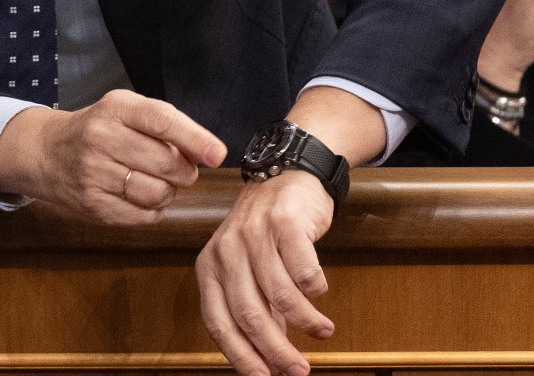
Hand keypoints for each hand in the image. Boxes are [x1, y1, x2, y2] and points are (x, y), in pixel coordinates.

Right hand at [0, 90, 226, 224]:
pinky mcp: (92, 205)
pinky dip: (152, 210)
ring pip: (157, 194)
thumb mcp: (125, 110)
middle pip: (166, 163)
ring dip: (167, 192)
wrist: (45, 152)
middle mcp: (101, 138)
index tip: (217, 154)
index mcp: (115, 109)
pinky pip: (143, 216)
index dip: (194, 138)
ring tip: (154, 181)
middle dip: (184, 171)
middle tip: (178, 168)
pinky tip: (139, 196)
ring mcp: (93, 173)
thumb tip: (206, 153)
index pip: (161, 121)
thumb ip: (165, 125)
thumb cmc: (97, 129)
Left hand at [196, 172, 335, 375]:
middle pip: (249, 313)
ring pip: (280, 293)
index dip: (240, 354)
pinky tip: (321, 293)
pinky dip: (315, 288)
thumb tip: (270, 363)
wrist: (287, 176)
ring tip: (323, 331)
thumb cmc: (267, 233)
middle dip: (276, 349)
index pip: (218, 320)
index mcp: (210, 267)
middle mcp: (226, 251)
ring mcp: (254, 234)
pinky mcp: (284, 222)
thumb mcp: (248, 269)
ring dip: (305, 320)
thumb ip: (256, 310)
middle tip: (300, 371)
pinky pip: (303, 269)